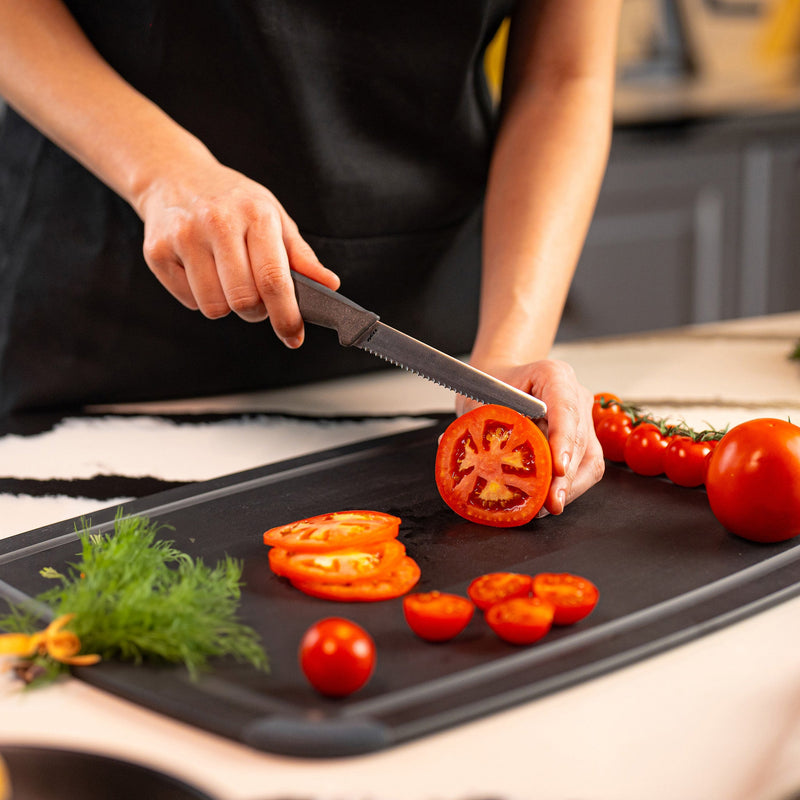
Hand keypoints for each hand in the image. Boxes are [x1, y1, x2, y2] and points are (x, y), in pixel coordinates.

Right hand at [136, 158, 338, 346]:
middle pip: (243, 300)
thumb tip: (329, 285)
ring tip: (227, 280)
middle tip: (256, 300)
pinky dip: (200, 297)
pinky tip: (201, 271)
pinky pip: (188, 301)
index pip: (273, 278)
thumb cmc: (233, 202)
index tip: (294, 336)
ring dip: (227, 306)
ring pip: (214, 307)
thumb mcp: (273, 216)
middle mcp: (217, 223)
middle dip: (256, 312)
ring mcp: (183, 237)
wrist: (173, 174)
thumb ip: (301, 255)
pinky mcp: (156, 252)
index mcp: (255, 215)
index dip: (286, 315)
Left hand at [456, 359, 603, 514]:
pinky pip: (585, 466)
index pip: (565, 407)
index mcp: (553, 375)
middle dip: (565, 476)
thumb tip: (449, 446)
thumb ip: (475, 423)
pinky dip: (567, 486)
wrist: (500, 381)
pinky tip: (547, 500)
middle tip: (548, 503)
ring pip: (588, 458)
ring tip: (546, 508)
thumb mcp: (479, 399)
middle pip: (579, 439)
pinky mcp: (583, 438)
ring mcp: (583, 417)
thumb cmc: (491, 386)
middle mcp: (575, 395)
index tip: (557, 468)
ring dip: (569, 487)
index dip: (563, 439)